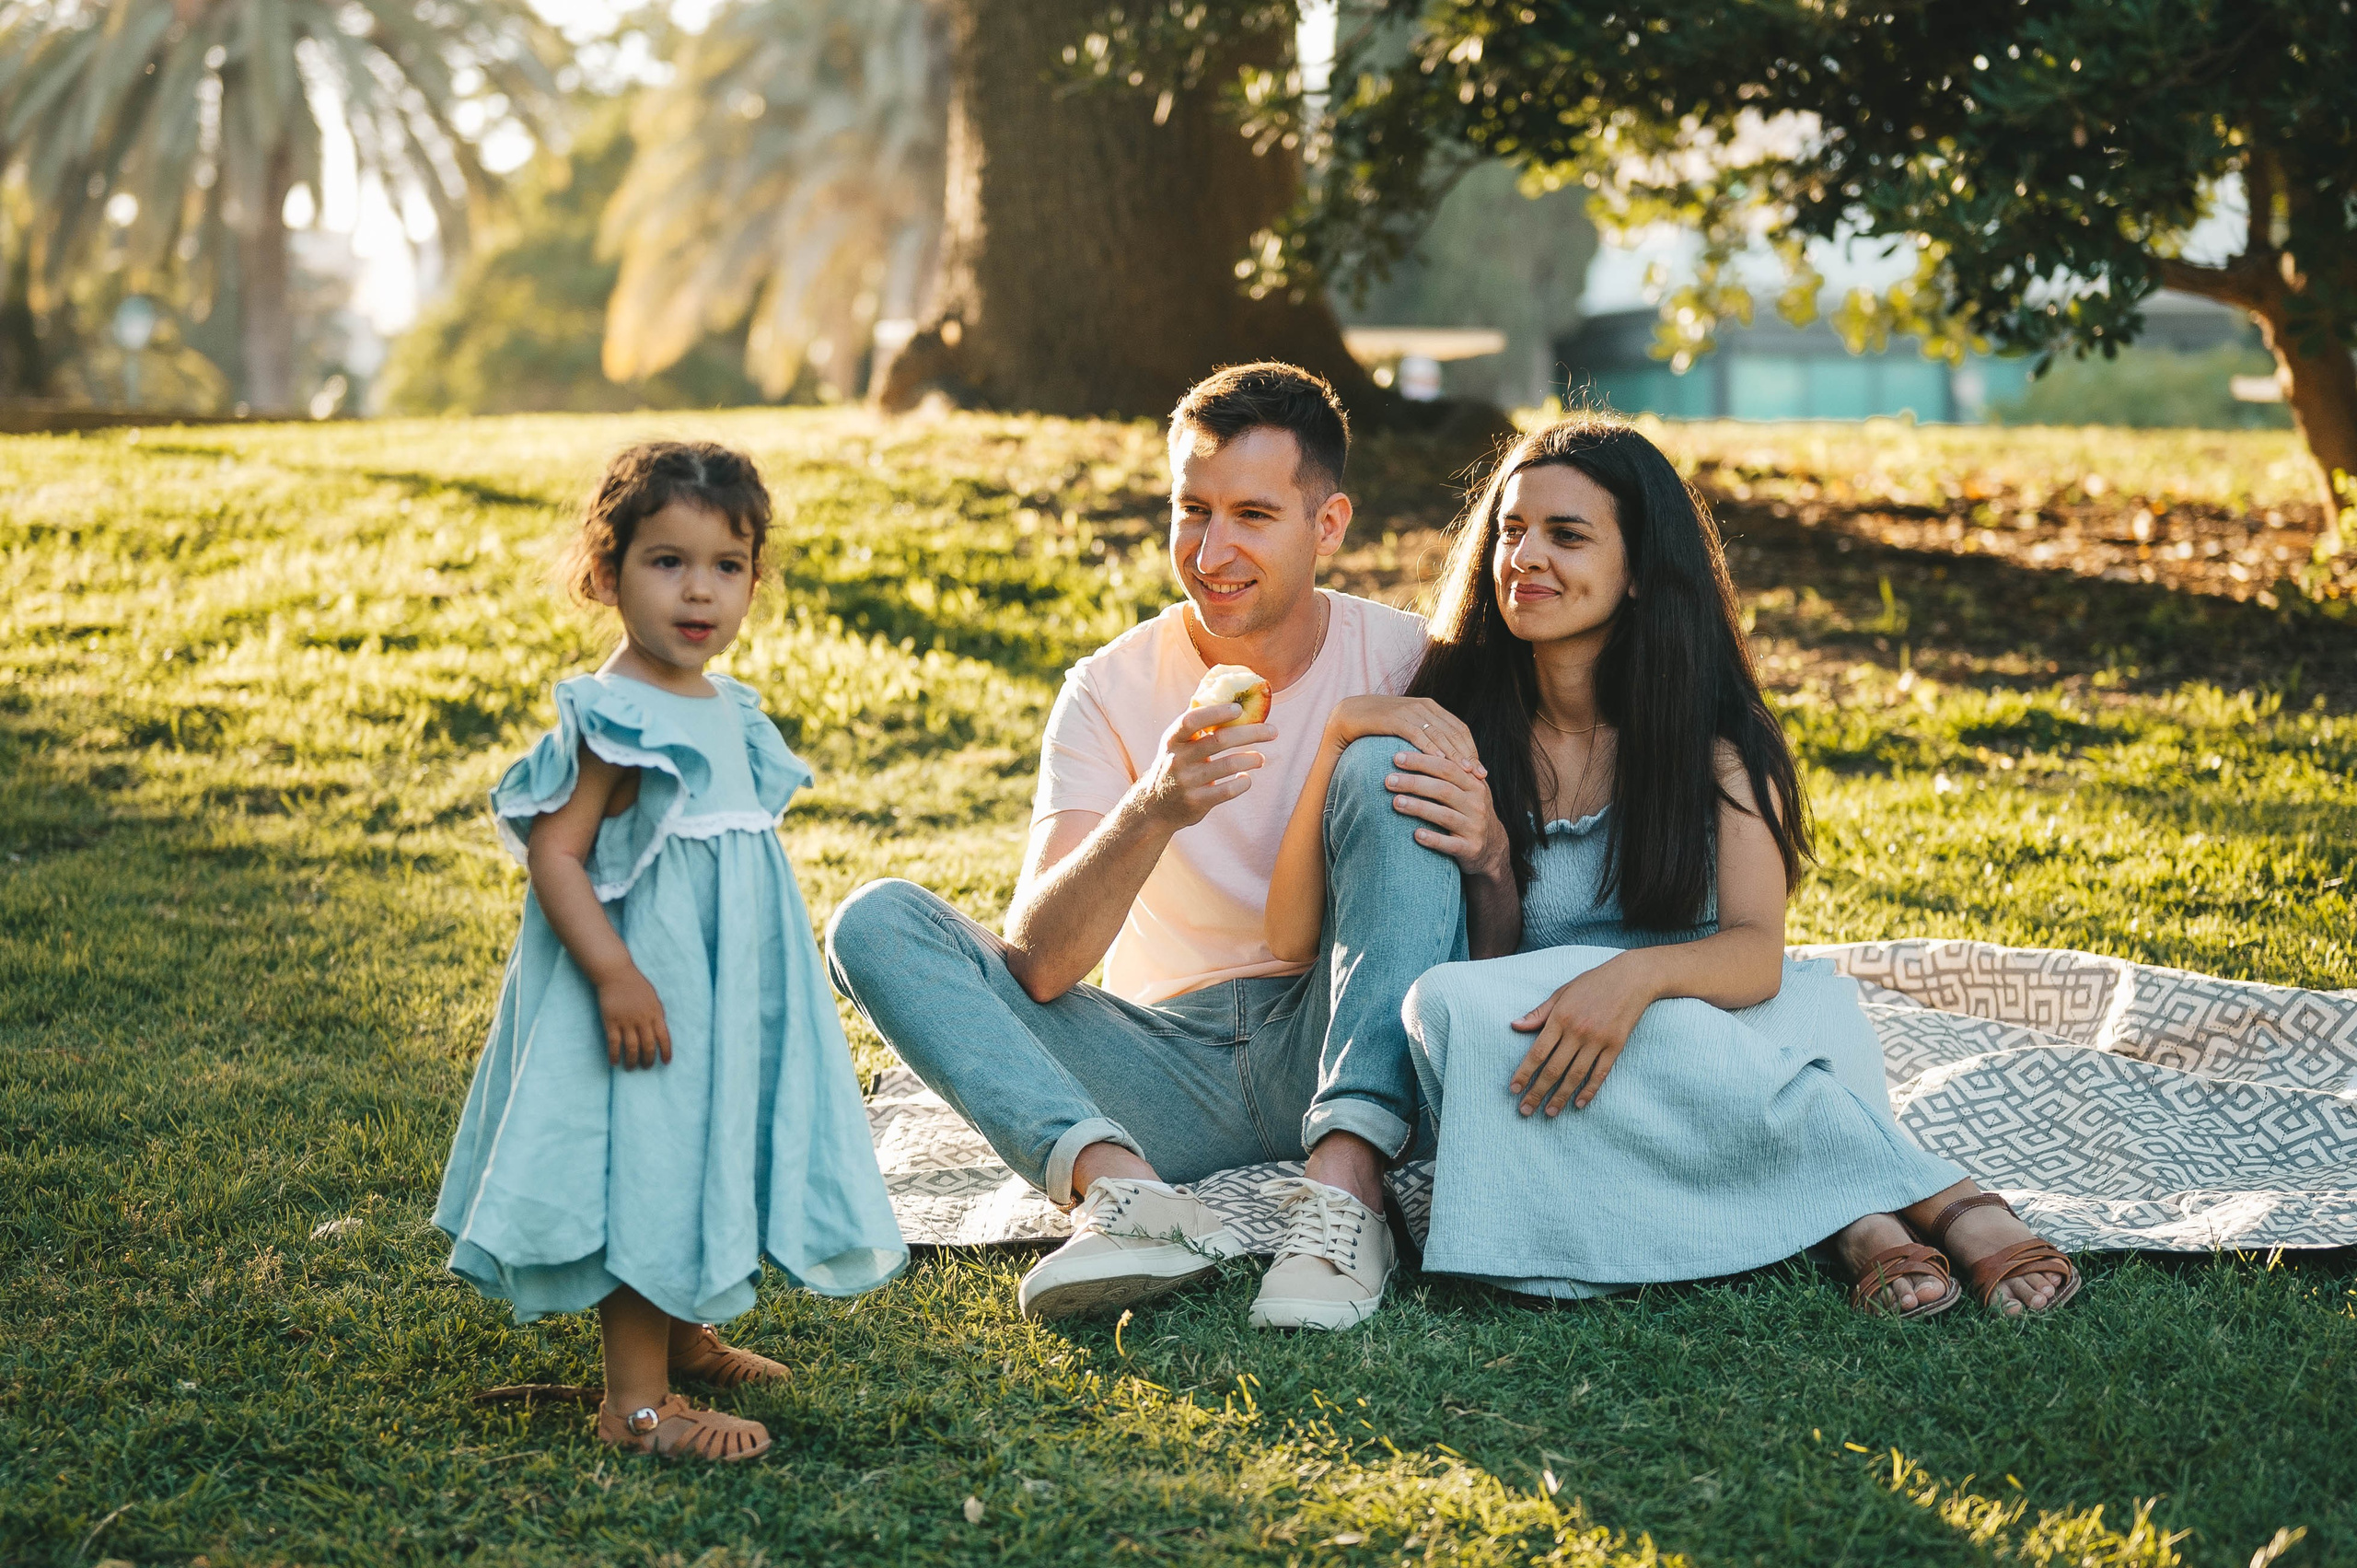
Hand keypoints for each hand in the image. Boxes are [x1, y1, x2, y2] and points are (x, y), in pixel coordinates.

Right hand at [596, 967, 672, 1069]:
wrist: (616, 974)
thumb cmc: (636, 985)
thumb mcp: (653, 998)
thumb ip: (656, 1014)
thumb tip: (659, 1031)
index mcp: (655, 1013)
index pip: (664, 1037)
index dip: (666, 1051)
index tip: (666, 1062)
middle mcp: (642, 1020)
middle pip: (648, 1046)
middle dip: (648, 1060)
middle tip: (646, 1067)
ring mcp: (626, 1021)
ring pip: (632, 1048)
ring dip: (632, 1061)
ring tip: (631, 1067)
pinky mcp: (611, 1021)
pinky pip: (614, 1043)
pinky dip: (614, 1055)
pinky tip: (614, 1062)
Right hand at [1141, 704, 1275, 828]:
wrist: (1155, 806)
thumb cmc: (1175, 765)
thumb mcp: (1176, 743)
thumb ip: (1196, 724)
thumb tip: (1227, 696)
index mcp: (1173, 739)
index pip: (1191, 720)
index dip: (1216, 712)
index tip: (1239, 709)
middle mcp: (1177, 759)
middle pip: (1219, 740)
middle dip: (1252, 733)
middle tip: (1272, 731)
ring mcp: (1186, 782)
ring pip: (1229, 765)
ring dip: (1252, 759)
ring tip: (1261, 758)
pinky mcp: (1196, 802)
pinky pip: (1229, 790)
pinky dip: (1244, 783)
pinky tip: (1246, 778)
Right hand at [1329, 695, 1483, 771]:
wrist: (1348, 714)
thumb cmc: (1379, 728)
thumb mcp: (1407, 732)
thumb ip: (1425, 739)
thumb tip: (1445, 762)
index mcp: (1431, 708)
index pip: (1459, 729)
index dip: (1472, 750)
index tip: (1481, 771)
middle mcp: (1424, 706)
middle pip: (1454, 732)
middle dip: (1469, 755)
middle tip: (1480, 775)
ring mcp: (1410, 710)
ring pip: (1439, 734)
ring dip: (1454, 754)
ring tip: (1466, 772)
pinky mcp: (1395, 718)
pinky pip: (1417, 734)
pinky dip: (1430, 748)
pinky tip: (1439, 761)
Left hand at [1386, 750, 1508, 880]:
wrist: (1491, 847)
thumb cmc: (1467, 811)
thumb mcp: (1465, 790)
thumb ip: (1447, 773)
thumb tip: (1408, 750)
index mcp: (1473, 784)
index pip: (1446, 767)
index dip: (1421, 761)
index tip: (1396, 757)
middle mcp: (1476, 804)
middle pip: (1443, 789)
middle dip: (1414, 782)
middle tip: (1388, 780)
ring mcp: (1474, 827)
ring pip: (1445, 815)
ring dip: (1419, 808)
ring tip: (1395, 802)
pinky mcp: (1470, 849)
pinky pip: (1450, 844)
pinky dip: (1433, 839)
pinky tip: (1416, 835)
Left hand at [1507, 957, 1656, 1114]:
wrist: (1631, 978)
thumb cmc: (1592, 983)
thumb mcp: (1562, 993)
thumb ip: (1539, 1013)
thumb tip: (1514, 1026)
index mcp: (1560, 1017)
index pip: (1537, 1052)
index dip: (1524, 1073)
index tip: (1514, 1090)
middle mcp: (1577, 1031)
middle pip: (1553, 1069)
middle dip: (1537, 1092)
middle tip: (1525, 1111)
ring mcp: (1598, 1040)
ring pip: (1575, 1076)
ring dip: (1560, 1097)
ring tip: (1549, 1113)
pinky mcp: (1616, 1046)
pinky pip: (1600, 1074)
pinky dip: (1589, 1091)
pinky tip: (1578, 1104)